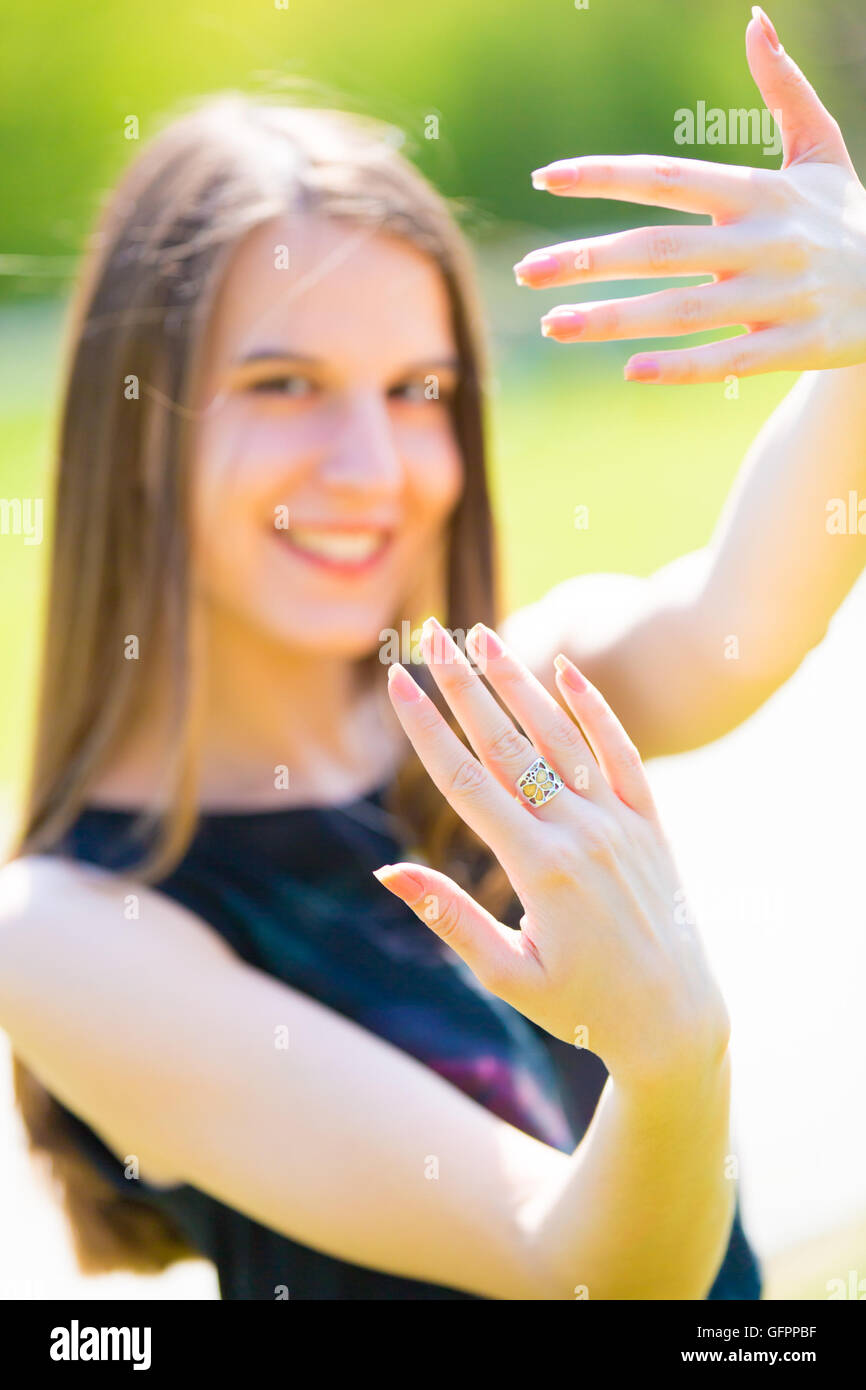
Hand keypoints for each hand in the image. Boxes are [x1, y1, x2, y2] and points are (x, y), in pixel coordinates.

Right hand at [374, 617, 729, 1087]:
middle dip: (463, 686)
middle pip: (507, 743)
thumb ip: (447, 917)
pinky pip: (621, 754)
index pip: (466, 780)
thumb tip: (387, 869)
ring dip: (518, 682)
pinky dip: (594, 710)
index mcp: (538, 869)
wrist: (675, 1021)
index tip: (397, 683)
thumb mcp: (505, 975)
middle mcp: (578, 833)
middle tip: (431, 636)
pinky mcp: (649, 824)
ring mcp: (618, 823)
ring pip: (560, 737)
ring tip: (483, 636)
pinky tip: (565, 672)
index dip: (426, 728)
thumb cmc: (580, 1007)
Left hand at [515, 7, 865, 383]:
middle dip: (589, 259)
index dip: (606, 175)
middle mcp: (767, 242)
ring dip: (614, 319)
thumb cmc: (847, 216)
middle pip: (662, 249)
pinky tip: (629, 370)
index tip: (547, 177)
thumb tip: (755, 20)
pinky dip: (682, 367)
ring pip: (684, 310)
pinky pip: (729, 359)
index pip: (668, 176)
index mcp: (763, 191)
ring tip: (552, 324)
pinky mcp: (796, 346)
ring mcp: (781, 298)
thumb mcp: (823, 149)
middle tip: (525, 270)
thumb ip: (785, 89)